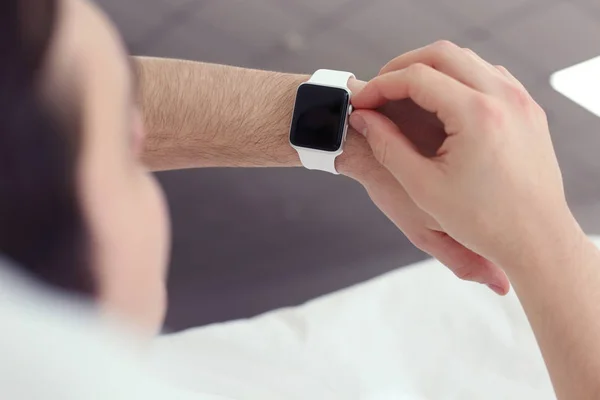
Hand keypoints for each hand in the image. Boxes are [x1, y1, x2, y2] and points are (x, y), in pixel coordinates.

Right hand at [349, 41, 572, 267]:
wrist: (537, 239)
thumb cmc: (484, 221)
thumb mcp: (423, 187)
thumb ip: (388, 146)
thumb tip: (365, 120)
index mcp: (477, 116)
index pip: (417, 77)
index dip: (380, 86)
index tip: (362, 102)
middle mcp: (504, 99)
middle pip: (442, 54)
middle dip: (402, 67)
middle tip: (379, 90)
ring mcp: (520, 101)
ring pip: (467, 59)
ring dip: (431, 69)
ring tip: (405, 95)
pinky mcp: (527, 110)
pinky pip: (488, 75)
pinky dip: (458, 79)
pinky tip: (441, 103)